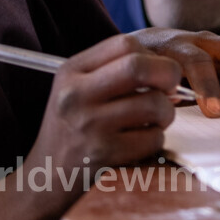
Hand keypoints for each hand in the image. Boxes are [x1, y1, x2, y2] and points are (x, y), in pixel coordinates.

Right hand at [23, 34, 182, 212]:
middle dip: (168, 74)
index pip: (124, 44)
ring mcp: (90, 125)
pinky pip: (152, 137)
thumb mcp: (78, 88)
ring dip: (166, 112)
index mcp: (71, 71)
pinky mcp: (104, 154)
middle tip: (172, 88)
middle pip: (139, 67)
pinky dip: (157, 138)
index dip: (152, 54)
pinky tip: (142, 141)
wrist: (47, 176)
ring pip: (153, 103)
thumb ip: (115, 70)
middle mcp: (76, 94)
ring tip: (156, 119)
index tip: (158, 70)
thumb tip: (168, 69)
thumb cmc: (72, 128)